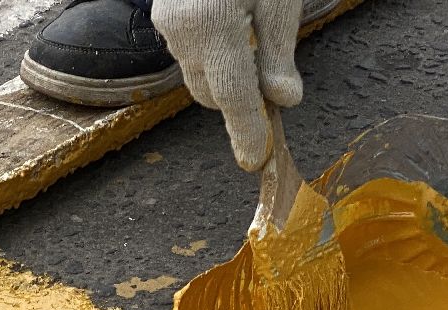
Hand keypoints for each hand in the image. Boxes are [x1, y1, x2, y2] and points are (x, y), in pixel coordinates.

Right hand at [152, 0, 304, 170]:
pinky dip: (212, 51)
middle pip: (210, 91)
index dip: (248, 131)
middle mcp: (181, 28)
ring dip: (225, 72)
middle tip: (273, 80)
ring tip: (254, 38)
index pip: (233, 96)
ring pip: (197, 72)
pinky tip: (234, 24)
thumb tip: (283, 97)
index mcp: (212, 24)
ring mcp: (167, 21)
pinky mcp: (163, 12)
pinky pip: (189, 49)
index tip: (256, 157)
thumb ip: (279, 48)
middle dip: (239, 97)